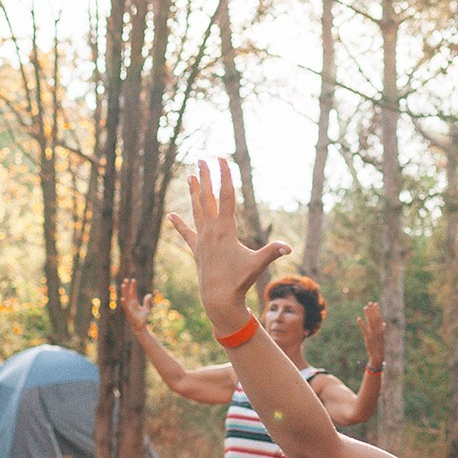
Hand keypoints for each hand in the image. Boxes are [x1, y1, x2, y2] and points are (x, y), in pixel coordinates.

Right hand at [119, 275, 148, 334]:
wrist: (141, 327)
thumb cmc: (142, 319)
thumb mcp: (146, 308)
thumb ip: (147, 301)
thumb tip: (149, 294)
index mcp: (134, 303)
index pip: (132, 293)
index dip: (133, 286)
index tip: (133, 279)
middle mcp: (130, 304)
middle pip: (128, 294)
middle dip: (127, 287)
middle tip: (126, 279)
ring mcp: (129, 308)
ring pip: (126, 298)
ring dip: (124, 292)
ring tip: (123, 285)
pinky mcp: (129, 313)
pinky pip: (126, 307)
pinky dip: (124, 303)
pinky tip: (123, 298)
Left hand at [169, 160, 291, 335]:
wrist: (218, 298)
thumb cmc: (239, 281)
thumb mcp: (257, 265)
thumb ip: (272, 253)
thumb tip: (288, 248)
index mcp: (225, 229)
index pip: (225, 196)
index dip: (225, 176)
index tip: (222, 159)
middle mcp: (210, 230)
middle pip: (208, 197)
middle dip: (206, 177)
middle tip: (202, 158)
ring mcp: (202, 239)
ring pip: (197, 209)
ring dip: (194, 192)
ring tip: (190, 175)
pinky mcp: (197, 249)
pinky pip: (186, 233)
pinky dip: (178, 224)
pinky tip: (170, 215)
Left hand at [360, 300, 383, 363]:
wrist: (378, 355)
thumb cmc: (380, 346)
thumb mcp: (382, 337)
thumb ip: (382, 329)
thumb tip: (384, 323)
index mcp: (381, 329)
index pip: (379, 317)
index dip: (377, 310)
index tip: (375, 304)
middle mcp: (378, 330)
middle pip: (375, 318)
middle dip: (372, 310)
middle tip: (370, 302)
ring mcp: (372, 333)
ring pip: (370, 321)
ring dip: (368, 314)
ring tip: (365, 307)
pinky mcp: (367, 337)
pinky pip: (364, 329)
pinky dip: (361, 324)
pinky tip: (358, 318)